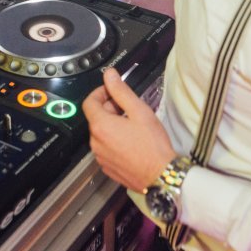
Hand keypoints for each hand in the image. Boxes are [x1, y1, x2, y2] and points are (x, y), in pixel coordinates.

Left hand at [82, 68, 175, 191]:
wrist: (161, 176)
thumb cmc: (152, 143)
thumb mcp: (139, 111)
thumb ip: (121, 91)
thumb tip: (109, 74)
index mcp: (101, 126)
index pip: (89, 102)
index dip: (100, 93)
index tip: (114, 91)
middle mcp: (95, 142)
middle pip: (95, 118)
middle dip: (109, 109)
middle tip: (129, 109)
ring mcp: (100, 157)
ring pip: (101, 134)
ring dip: (112, 125)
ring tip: (132, 126)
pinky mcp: (107, 168)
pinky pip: (105, 148)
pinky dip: (114, 141)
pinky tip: (131, 142)